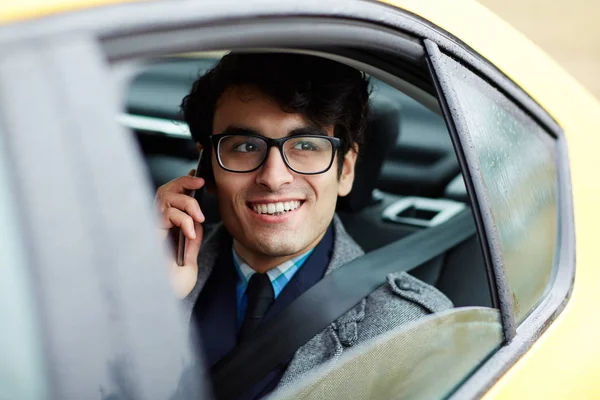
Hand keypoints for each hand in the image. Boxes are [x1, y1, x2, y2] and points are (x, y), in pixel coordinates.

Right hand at [155, 171, 205, 298]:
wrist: (162, 302)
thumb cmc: (171, 286)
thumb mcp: (189, 259)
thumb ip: (191, 240)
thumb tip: (196, 223)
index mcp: (163, 232)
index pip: (170, 200)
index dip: (183, 185)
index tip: (199, 180)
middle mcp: (154, 228)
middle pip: (164, 191)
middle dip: (183, 182)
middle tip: (200, 182)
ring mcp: (151, 230)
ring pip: (165, 197)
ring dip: (187, 202)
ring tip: (198, 218)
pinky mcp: (149, 233)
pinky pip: (167, 214)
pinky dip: (183, 218)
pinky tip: (191, 231)